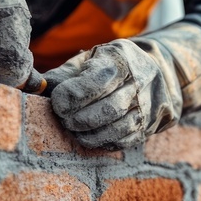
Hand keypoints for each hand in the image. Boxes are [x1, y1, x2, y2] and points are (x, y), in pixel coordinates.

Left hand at [44, 23, 200, 148]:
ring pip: (117, 128)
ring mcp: (148, 108)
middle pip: (107, 109)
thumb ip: (66, 73)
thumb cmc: (115, 64)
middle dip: (77, 118)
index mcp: (122, 61)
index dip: (71, 96)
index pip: (96, 82)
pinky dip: (101, 142)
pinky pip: (123, 141)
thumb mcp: (93, 58)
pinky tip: (87, 136)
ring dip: (88, 134)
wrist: (162, 72)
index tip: (57, 102)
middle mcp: (141, 84)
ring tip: (73, 128)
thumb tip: (38, 87)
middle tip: (62, 118)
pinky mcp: (149, 127)